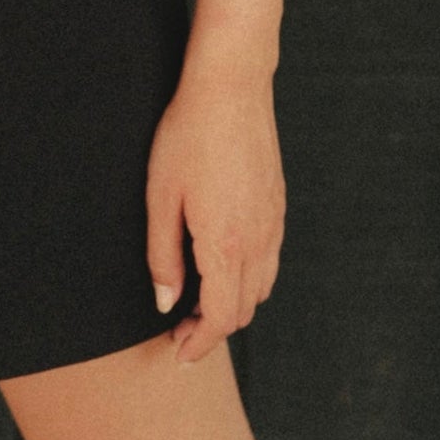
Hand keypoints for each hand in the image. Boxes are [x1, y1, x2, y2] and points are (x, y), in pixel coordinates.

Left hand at [145, 67, 284, 361]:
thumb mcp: (161, 196)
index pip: (222, 319)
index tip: (179, 352)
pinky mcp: (278, 204)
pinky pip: (270, 260)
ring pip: (262, 287)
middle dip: (214, 328)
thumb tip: (166, 302)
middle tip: (180, 327)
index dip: (200, 343)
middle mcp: (258, 241)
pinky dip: (250, 278)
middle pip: (244, 309)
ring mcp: (273, 222)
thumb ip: (163, 255)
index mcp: (226, 244)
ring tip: (200, 299)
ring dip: (233, 303)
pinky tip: (224, 264)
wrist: (231, 87)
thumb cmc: (188, 135)